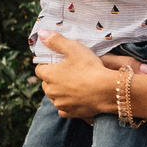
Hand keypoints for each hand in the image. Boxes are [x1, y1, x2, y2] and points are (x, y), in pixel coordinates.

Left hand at [32, 35, 146, 118]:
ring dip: (61, 91)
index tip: (58, 62)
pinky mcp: (69, 113)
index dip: (48, 64)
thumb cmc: (89, 67)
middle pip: (47, 83)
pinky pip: (63, 108)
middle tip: (69, 73)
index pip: (40, 69)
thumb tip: (41, 34)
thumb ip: (56, 41)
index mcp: (48, 75)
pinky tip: (77, 98)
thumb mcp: (73, 48)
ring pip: (55, 96)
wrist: (106, 91)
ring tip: (75, 85)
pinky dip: (68, 104)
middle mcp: (50, 91)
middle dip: (54, 78)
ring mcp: (59, 103)